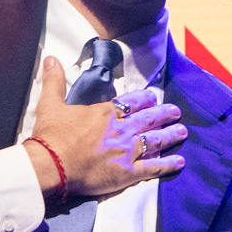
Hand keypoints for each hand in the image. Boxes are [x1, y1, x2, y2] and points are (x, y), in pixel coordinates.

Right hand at [25, 58, 186, 201]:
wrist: (51, 165)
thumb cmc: (51, 136)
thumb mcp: (50, 103)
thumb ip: (54, 80)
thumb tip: (50, 58)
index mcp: (105, 113)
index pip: (131, 102)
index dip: (144, 99)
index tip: (153, 98)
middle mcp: (121, 130)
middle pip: (149, 119)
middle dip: (164, 114)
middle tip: (175, 112)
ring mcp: (127, 151)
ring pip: (155, 141)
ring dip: (170, 135)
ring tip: (182, 132)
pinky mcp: (127, 173)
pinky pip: (153, 168)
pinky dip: (167, 165)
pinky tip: (179, 162)